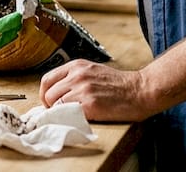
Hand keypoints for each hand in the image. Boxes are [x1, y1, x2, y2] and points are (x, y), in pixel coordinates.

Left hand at [38, 59, 154, 121]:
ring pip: (56, 105)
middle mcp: (77, 75)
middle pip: (48, 94)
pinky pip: (68, 114)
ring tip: (71, 116)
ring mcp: (83, 90)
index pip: (47, 79)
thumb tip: (57, 92)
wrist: (140, 90)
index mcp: (76, 66)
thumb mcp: (93, 72)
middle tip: (60, 113)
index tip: (50, 103)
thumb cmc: (119, 84)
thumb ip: (74, 78)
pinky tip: (79, 118)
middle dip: (51, 106)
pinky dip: (69, 119)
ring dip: (60, 113)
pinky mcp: (90, 104)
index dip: (45, 94)